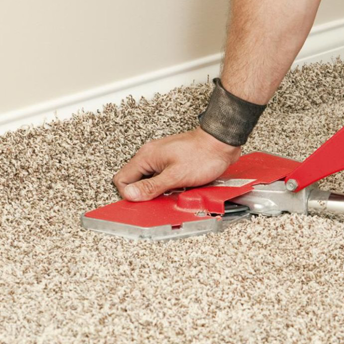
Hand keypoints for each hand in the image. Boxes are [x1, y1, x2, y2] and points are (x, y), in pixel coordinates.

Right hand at [112, 128, 240, 201]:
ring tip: (171, 191)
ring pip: (148, 179)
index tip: (144, 201)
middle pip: (134, 180)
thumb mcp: (175, 176)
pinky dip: (166, 184)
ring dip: (157, 189)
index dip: (130, 194)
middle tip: (159, 197)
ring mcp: (160, 157)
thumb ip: (152, 187)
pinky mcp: (171, 160)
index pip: (122, 179)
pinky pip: (160, 176)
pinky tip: (178, 186)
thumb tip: (131, 195)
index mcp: (146, 157)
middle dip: (144, 192)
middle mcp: (150, 155)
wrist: (221, 142)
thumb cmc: (203, 155)